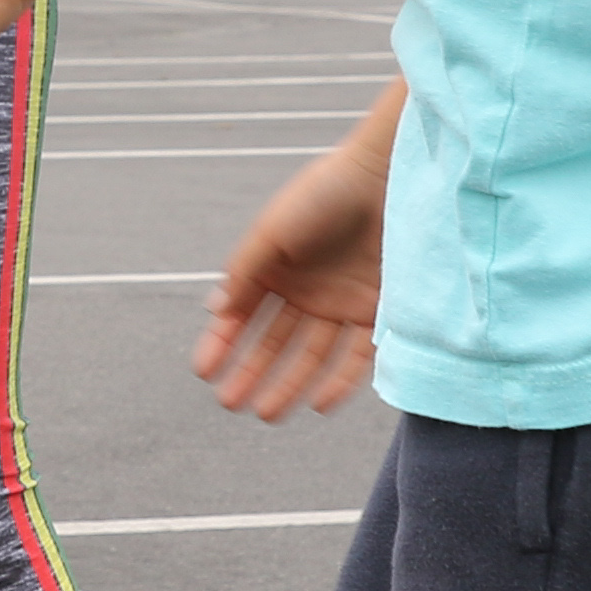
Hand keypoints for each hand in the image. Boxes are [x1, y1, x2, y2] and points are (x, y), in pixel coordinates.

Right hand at [195, 95, 395, 419]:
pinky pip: (356, 357)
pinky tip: (318, 403)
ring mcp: (340, 304)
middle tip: (230, 403)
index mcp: (274, 269)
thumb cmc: (323, 195)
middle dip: (250, 373)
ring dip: (288, 385)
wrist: (387, 177)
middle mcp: (305, 291)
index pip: (241, 315)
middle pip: (273, 342)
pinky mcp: (376, 312)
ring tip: (267, 413)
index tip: (203, 371)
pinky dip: (338, 381)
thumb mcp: (272, 232)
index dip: (221, 343)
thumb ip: (244, 273)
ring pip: (310, 356)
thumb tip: (216, 312)